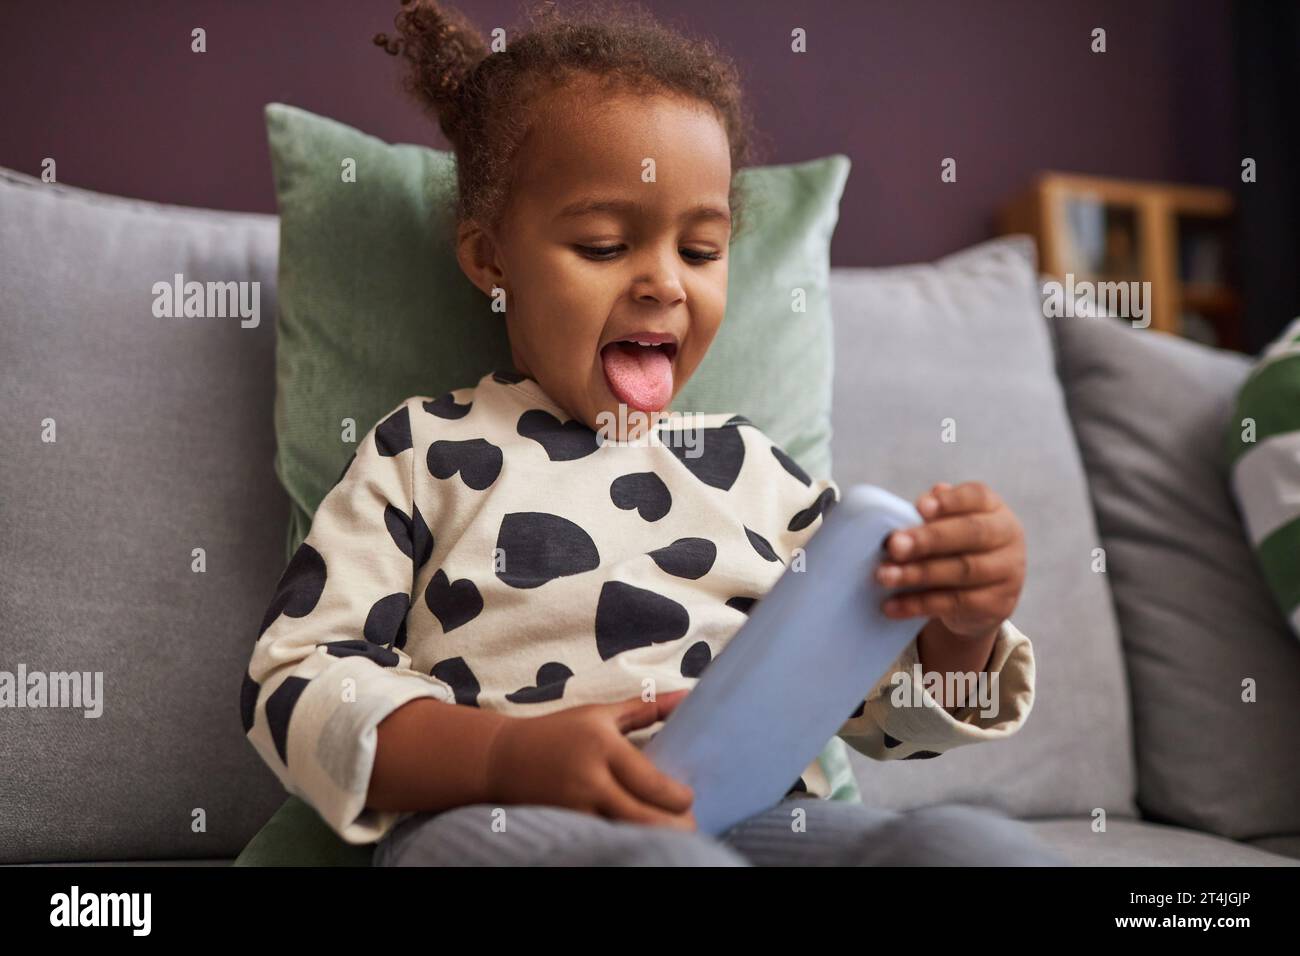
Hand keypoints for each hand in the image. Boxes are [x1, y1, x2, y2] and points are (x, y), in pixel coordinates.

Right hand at [484, 689, 696, 830]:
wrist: (501, 759)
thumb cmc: (557, 733)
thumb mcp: (600, 714)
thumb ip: (646, 708)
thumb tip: (687, 696)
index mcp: (603, 747)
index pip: (652, 783)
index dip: (679, 799)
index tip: (688, 799)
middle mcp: (590, 780)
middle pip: (644, 818)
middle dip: (674, 827)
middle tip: (689, 825)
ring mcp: (574, 809)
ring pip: (624, 835)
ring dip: (650, 837)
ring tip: (666, 835)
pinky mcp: (563, 827)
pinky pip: (602, 840)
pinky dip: (623, 840)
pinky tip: (636, 837)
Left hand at [873, 481, 1025, 640]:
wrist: (977, 601)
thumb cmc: (952, 550)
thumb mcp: (945, 528)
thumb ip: (932, 516)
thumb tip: (920, 506)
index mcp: (993, 508)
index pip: (977, 496)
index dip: (949, 501)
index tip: (919, 507)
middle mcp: (1009, 536)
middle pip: (971, 533)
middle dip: (928, 539)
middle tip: (893, 545)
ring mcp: (1009, 572)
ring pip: (963, 570)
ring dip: (918, 573)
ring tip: (885, 575)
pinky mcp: (998, 605)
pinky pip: (956, 604)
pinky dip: (920, 604)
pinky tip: (893, 605)